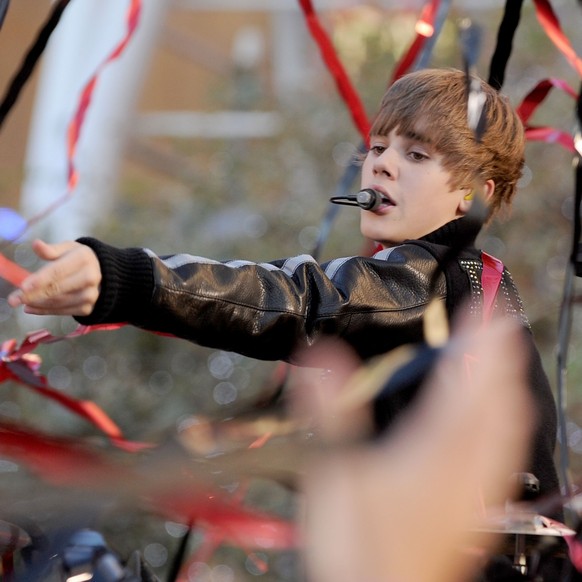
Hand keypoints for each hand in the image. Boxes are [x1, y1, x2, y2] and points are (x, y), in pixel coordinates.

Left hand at [7, 239, 101, 315]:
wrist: (103, 273)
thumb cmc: (78, 258)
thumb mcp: (68, 248)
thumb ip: (51, 249)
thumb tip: (36, 244)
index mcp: (84, 259)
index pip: (58, 271)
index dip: (40, 279)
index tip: (22, 286)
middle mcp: (90, 278)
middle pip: (56, 289)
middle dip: (32, 295)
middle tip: (14, 300)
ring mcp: (91, 295)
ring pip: (58, 302)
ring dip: (37, 303)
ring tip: (22, 302)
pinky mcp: (88, 308)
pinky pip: (62, 312)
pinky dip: (45, 311)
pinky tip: (32, 308)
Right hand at [293, 316, 532, 581]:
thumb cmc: (358, 544)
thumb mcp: (332, 471)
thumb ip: (329, 410)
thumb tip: (322, 355)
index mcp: (436, 449)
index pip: (470, 380)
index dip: (481, 338)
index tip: (486, 304)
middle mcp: (466, 465)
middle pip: (501, 399)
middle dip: (502, 355)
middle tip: (498, 322)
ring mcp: (475, 489)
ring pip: (510, 426)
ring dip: (508, 384)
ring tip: (502, 359)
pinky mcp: (473, 508)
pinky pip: (505, 454)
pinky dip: (506, 422)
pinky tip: (497, 422)